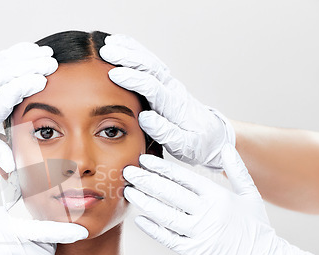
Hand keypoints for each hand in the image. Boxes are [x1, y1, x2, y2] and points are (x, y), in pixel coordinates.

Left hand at [0, 42, 57, 171]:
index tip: (40, 82)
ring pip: (7, 62)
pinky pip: (5, 56)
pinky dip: (21, 51)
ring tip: (49, 55)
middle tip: (51, 65)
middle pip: (8, 74)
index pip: (5, 94)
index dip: (23, 87)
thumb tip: (11, 166)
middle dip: (30, 67)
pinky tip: (35, 49)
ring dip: (29, 57)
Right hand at [0, 204, 87, 254]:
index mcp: (12, 225)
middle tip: (17, 237)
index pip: (47, 229)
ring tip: (3, 248)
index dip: (67, 231)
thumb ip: (15, 197)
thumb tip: (33, 178)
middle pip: (45, 250)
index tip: (82, 231)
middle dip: (38, 245)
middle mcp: (13, 246)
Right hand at [100, 34, 234, 168]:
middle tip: (106, 52)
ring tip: (108, 44)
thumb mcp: (184, 146)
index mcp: (174, 106)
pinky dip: (135, 53)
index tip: (114, 75)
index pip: (152, 87)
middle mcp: (172, 90)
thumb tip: (145, 118)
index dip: (133, 79)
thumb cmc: (197, 144)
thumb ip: (165, 133)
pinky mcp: (166, 84)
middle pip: (150, 68)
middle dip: (128, 58)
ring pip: (150, 62)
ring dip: (130, 51)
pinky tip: (121, 46)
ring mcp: (170, 84)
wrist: (212, 136)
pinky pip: (150, 64)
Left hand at [123, 145, 317, 254]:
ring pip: (166, 214)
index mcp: (218, 196)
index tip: (144, 160)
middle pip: (170, 193)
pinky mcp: (194, 252)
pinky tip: (140, 220)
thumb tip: (226, 147)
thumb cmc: (256, 228)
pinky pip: (168, 238)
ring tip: (128, 191)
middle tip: (127, 171)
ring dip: (145, 201)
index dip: (161, 168)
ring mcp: (199, 233)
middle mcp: (207, 212)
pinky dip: (153, 229)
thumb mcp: (250, 195)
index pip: (183, 177)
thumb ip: (237, 170)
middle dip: (146, 180)